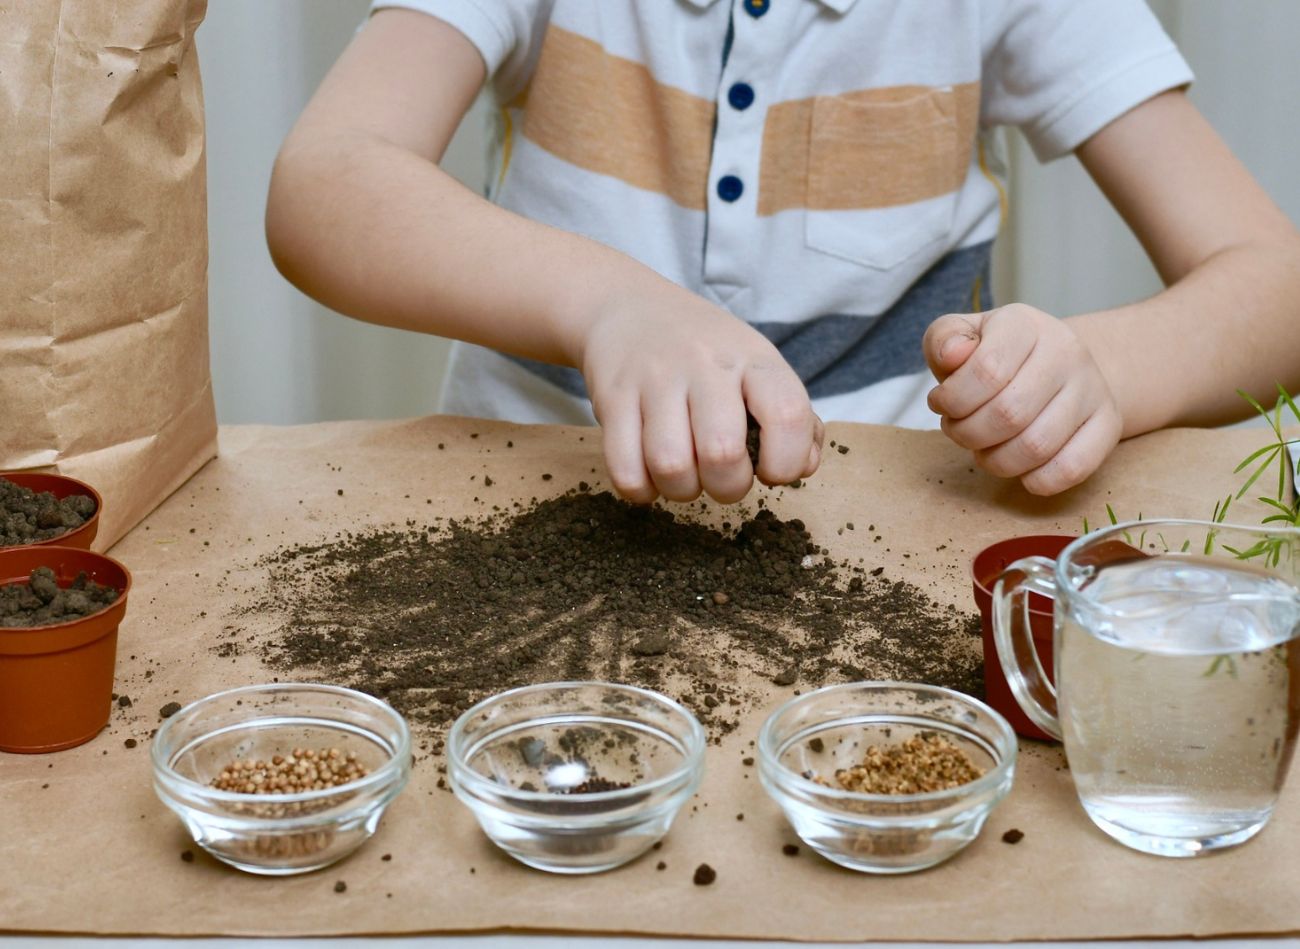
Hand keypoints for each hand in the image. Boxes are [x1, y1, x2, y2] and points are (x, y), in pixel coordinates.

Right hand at [579, 285, 822, 504]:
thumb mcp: (756, 365)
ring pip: (670, 466)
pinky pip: (624, 469)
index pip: (788, 415)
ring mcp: (654, 379)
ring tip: (684, 475)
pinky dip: (640, 489)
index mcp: (753, 359)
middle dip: (727, 488)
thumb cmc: (705, 351)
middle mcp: (705, 364)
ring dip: (681, 490)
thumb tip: (803, 466)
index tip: (770, 470)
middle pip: (722, 453)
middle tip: (722, 477)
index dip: (787, 462)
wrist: (628, 307)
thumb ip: (792, 416)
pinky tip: (649, 474)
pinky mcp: (612, 397)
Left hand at [923, 304, 1122, 494]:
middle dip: (968, 434)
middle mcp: (1066, 352)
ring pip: (1036, 446)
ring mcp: (1092, 388)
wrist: (1056, 364)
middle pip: (1008, 414)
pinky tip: (1019, 469)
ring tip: (983, 447)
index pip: (986, 370)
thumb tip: (952, 357)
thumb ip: (944, 340)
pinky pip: (1072, 468)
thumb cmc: (995, 355)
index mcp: (1024, 325)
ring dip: (995, 460)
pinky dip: (1036, 480)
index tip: (941, 403)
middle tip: (958, 430)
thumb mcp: (961, 336)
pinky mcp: (1108, 424)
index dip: (952, 400)